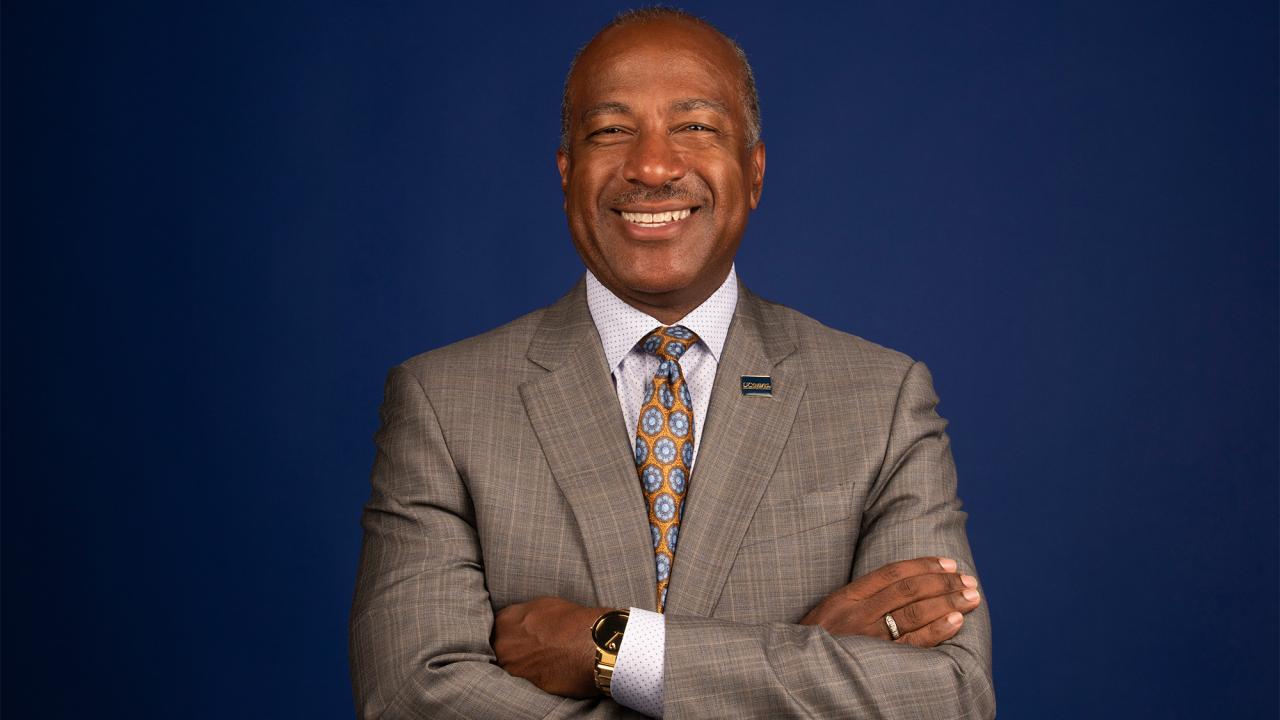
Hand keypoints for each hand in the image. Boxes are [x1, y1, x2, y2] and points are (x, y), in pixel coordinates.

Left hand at [492, 596, 610, 697]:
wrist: (592, 646)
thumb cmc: (573, 621)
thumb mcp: (544, 605)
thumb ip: (524, 614)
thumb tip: (521, 621)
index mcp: (505, 621)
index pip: (495, 625)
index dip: (508, 629)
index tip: (516, 632)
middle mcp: (503, 645)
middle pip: (498, 646)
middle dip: (509, 646)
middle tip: (527, 647)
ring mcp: (512, 667)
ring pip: (508, 664)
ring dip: (518, 662)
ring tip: (537, 659)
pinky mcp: (524, 685)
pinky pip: (521, 679)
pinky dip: (528, 675)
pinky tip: (543, 669)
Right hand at [800, 557, 980, 647]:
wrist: (793, 672)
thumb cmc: (815, 644)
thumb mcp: (829, 614)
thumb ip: (858, 601)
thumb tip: (897, 589)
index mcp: (844, 597)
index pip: (891, 574)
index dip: (923, 565)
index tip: (948, 563)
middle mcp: (856, 614)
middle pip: (907, 590)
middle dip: (942, 582)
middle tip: (968, 580)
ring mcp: (866, 638)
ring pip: (913, 613)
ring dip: (947, 602)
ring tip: (971, 596)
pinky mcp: (874, 661)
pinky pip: (911, 644)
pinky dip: (936, 630)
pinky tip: (956, 620)